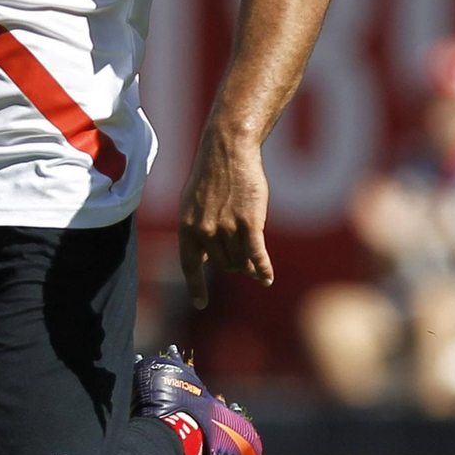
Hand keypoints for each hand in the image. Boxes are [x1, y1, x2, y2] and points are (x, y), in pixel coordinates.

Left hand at [177, 126, 273, 310]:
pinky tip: (267, 279)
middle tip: (243, 260)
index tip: (200, 304)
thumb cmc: (212, 175)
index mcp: (186, 227)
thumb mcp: (192, 203)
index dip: (196, 287)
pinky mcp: (250, 222)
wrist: (228, 150)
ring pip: (241, 260)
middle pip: (223, 264)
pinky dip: (263, 269)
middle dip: (234, 265)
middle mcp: (205, 231)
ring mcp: (227, 227)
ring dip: (249, 265)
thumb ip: (196, 230)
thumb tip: (204, 259)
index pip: (190, 265)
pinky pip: (257, 255)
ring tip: (256, 265)